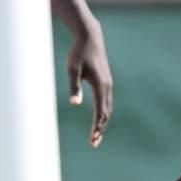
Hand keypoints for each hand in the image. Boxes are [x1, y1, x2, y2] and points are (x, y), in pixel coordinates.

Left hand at [66, 24, 112, 147]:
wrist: (90, 37)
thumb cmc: (78, 53)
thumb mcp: (72, 69)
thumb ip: (74, 87)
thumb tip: (74, 104)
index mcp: (100, 86)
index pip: (100, 112)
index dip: (97, 127)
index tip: (93, 140)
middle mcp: (107, 86)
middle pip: (106, 113)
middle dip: (100, 128)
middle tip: (93, 143)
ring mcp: (108, 83)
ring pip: (108, 107)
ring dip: (102, 122)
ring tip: (95, 135)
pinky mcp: (106, 81)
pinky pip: (107, 101)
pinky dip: (103, 112)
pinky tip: (98, 118)